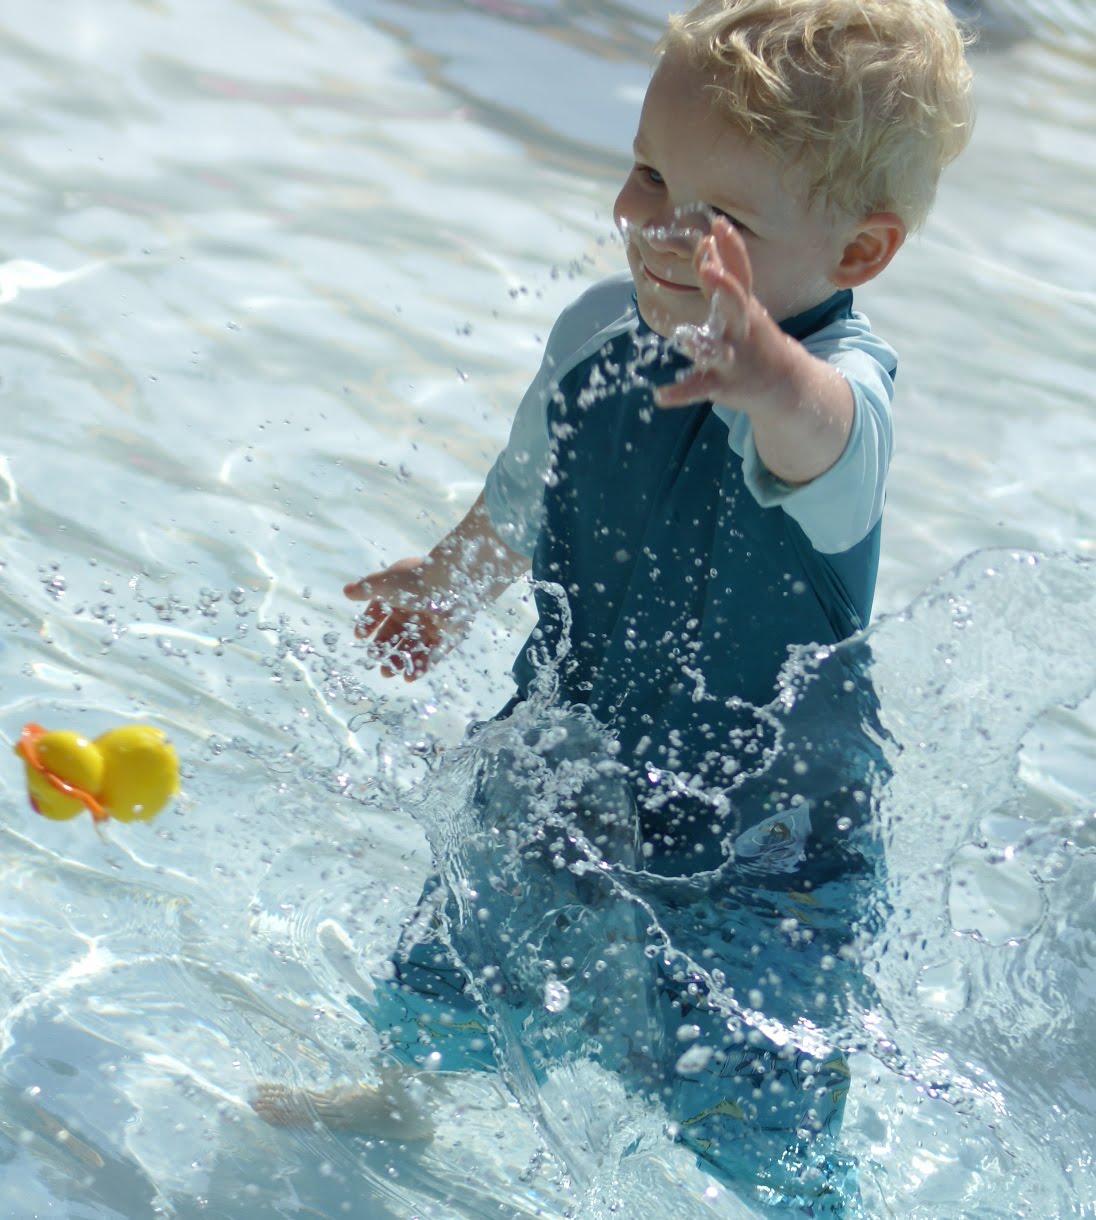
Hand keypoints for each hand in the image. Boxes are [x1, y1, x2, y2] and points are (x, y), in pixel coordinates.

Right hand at [344, 557, 466, 681]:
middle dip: (384, 648)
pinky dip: (421, 666)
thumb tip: (346, 591)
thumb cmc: (413, 580)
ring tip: (388, 674)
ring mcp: (433, 623)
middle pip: (397, 632)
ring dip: (400, 660)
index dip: (371, 623)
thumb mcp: (384, 582)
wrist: (449, 584)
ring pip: (413, 645)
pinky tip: (408, 677)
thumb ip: (364, 588)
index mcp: (401, 595)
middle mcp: (417, 609)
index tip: (360, 636)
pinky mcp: (448, 635)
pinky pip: (433, 653)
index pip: (382, 612)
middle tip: (375, 661)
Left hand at [653, 216, 763, 408]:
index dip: (731, 248)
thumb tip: (710, 237)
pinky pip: (698, 389)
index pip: (740, 273)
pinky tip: (659, 395)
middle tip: (708, 266)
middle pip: (737, 304)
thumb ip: (726, 273)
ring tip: (684, 337)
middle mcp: (741, 329)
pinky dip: (680, 393)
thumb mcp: (745, 304)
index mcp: (744, 307)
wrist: (784, 384)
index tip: (718, 223)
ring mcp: (733, 357)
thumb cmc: (755, 338)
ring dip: (701, 344)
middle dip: (723, 285)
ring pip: (717, 350)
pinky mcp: (722, 384)